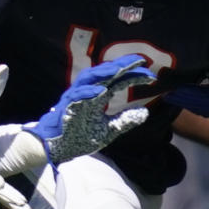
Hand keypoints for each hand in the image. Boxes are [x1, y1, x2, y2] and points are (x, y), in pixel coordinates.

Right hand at [25, 54, 153, 164]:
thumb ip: (124, 120)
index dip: (133, 76)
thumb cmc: (79, 136)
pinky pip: (76, 97)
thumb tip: (145, 112)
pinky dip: (88, 92)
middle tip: (140, 61)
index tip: (151, 75)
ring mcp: (76, 98)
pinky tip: (101, 91)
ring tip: (119, 69)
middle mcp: (88, 92)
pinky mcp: (66, 108)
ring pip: (88, 78)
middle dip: (121, 65)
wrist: (57, 148)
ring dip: (103, 72)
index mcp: (98, 96)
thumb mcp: (108, 130)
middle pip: (105, 73)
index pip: (118, 81)